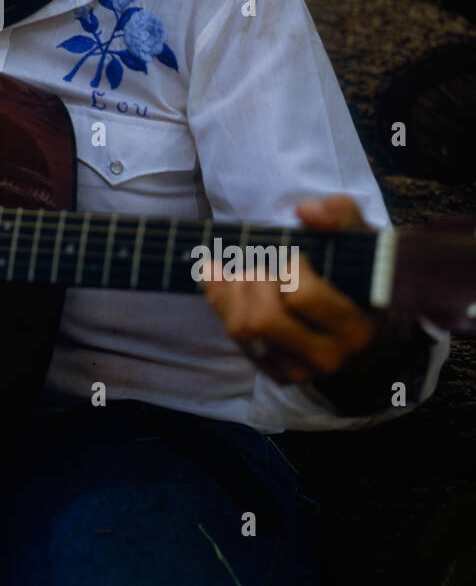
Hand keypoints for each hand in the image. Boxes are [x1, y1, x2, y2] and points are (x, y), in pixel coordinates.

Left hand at [201, 193, 379, 386]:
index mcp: (354, 324)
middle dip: (254, 280)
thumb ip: (339, 214)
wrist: (359, 319)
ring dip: (235, 291)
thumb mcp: (357, 238)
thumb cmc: (353, 272)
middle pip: (264, 318)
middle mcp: (329, 356)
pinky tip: (235, 287)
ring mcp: (301, 370)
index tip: (296, 258)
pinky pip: (236, 340)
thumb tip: (305, 211)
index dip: (289, 268)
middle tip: (264, 265)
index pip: (302, 296)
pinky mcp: (278, 374)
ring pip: (243, 330)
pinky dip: (226, 305)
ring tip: (249, 273)